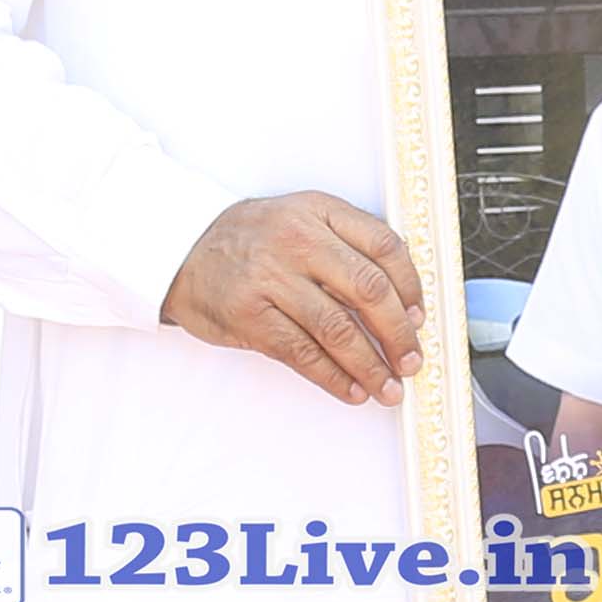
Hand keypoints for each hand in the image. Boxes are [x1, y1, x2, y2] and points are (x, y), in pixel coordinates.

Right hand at [163, 191, 427, 404]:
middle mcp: (298, 240)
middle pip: (368, 290)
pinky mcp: (251, 316)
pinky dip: (334, 377)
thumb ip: (346, 244)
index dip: (411, 286)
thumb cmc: (250, 239)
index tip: (419, 316)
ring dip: (371, 365)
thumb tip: (399, 298)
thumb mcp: (300, 218)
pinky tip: (352, 389)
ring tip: (388, 386)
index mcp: (319, 211)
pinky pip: (303, 353)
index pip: (384, 246)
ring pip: (338, 329)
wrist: (182, 249)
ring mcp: (272, 278)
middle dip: (398, 333)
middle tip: (411, 359)